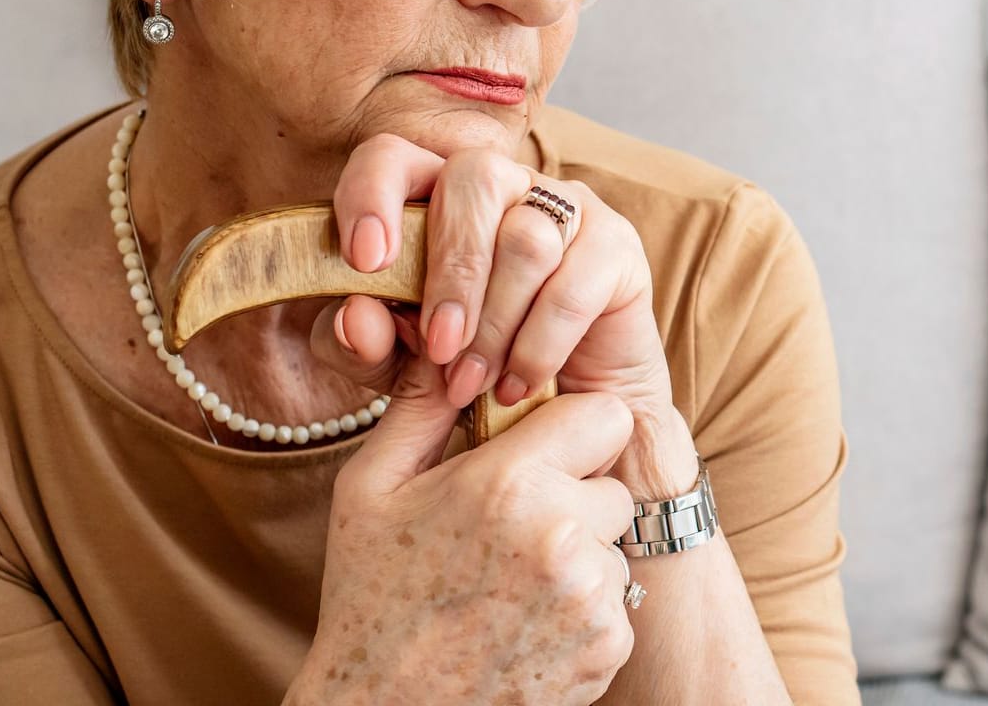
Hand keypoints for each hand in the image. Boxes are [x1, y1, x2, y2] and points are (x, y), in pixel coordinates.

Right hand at [291, 350, 638, 705]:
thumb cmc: (371, 597)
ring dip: (578, 554)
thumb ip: (418, 406)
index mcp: (507, 482)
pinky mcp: (608, 648)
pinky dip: (581, 610)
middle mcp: (561, 536)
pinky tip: (523, 623)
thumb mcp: (371, 490)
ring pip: (614, 544)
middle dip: (573, 494)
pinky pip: (616, 601)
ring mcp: (590, 598)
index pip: (602, 415)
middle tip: (509, 528)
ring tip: (507, 583)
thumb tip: (438, 338)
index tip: (537, 452)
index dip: (571, 430)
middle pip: (612, 481)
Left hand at [310, 133, 675, 421]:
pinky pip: (573, 282)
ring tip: (473, 384)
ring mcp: (567, 207)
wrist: (564, 417)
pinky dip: (538, 344)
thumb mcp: (398, 370)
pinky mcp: (617, 246)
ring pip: (526, 236)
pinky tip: (518, 385)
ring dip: (495, 323)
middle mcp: (506, 184)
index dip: (374, 195)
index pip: (395, 157)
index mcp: (437, 195)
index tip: (363, 261)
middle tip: (439, 349)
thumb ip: (364, 345)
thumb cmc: (470, 373)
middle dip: (451, 272)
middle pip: (474, 178)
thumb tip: (355, 316)